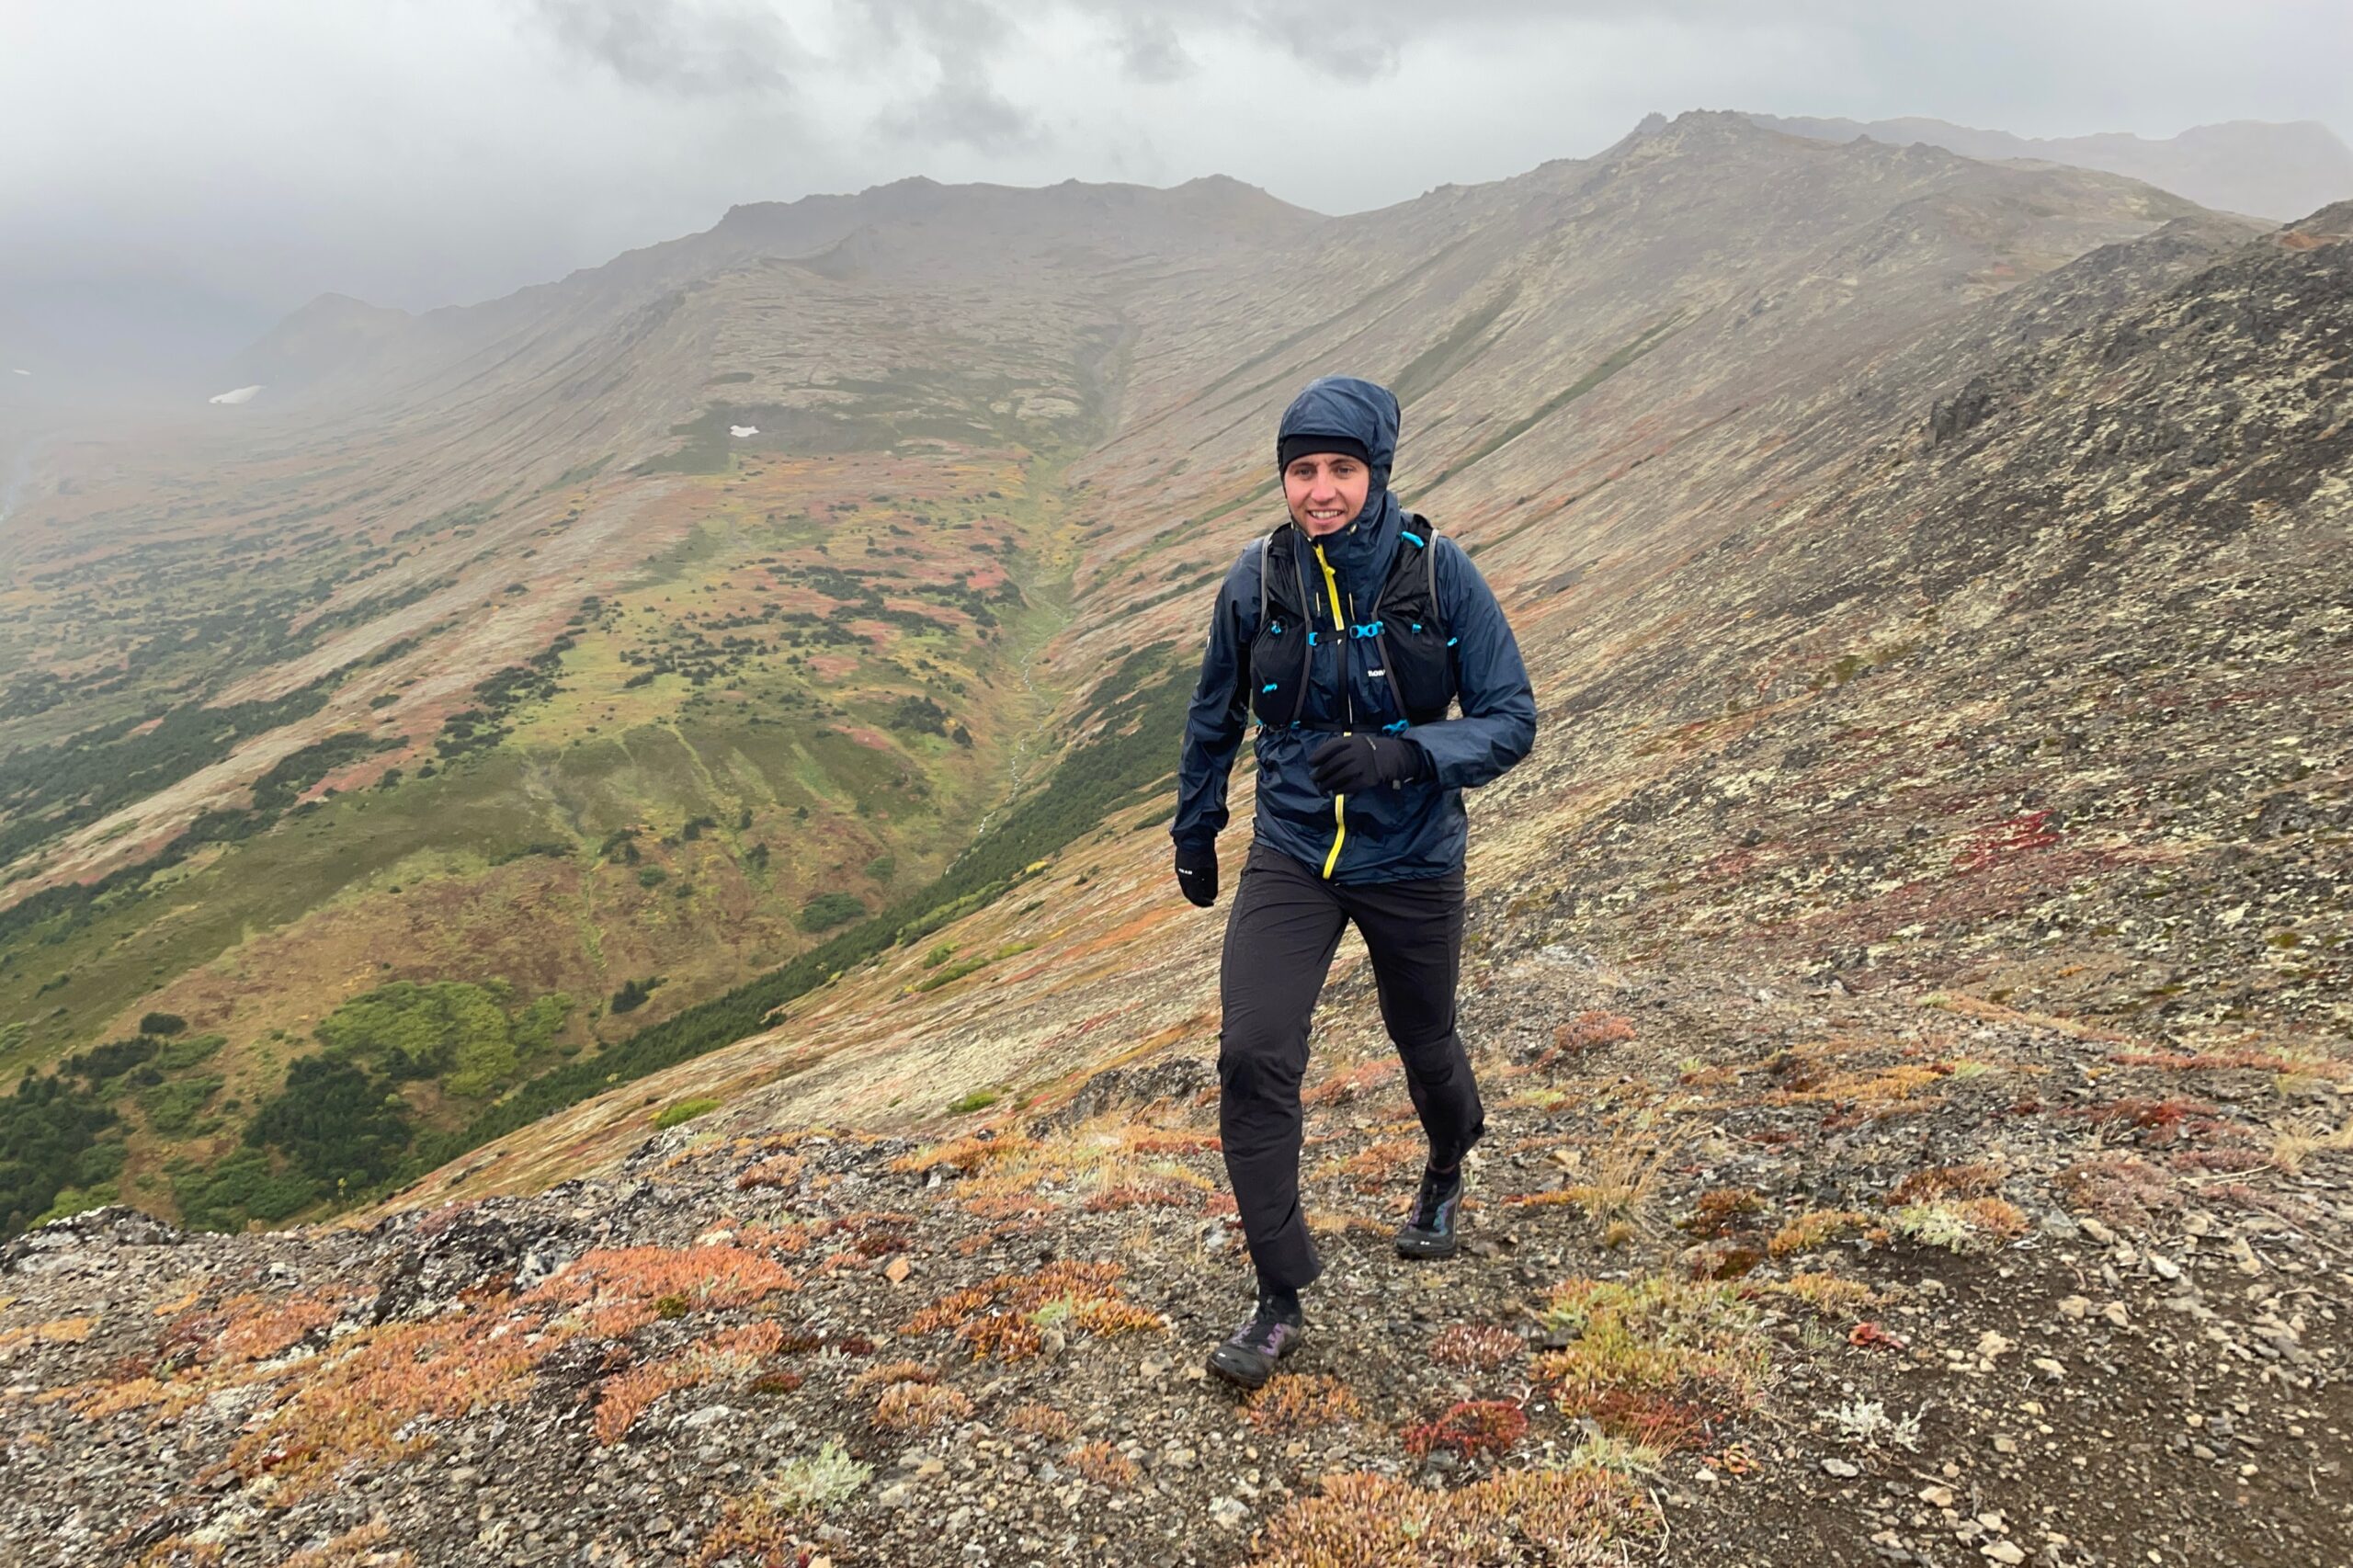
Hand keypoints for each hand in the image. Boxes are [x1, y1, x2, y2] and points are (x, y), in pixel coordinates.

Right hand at [1173, 843, 1218, 907]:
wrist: (1194, 835)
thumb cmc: (1205, 852)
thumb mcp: (1211, 870)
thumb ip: (1211, 885)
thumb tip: (1212, 897)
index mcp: (1190, 879)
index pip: (1195, 897)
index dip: (1204, 902)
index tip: (1211, 903)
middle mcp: (1182, 876)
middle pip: (1189, 893)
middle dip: (1197, 899)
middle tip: (1206, 900)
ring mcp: (1179, 870)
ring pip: (1186, 886)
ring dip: (1194, 891)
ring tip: (1204, 890)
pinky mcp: (1179, 864)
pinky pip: (1184, 879)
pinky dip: (1192, 883)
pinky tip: (1200, 880)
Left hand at [1309, 733, 1430, 793]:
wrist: (1391, 757)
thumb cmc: (1367, 751)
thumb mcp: (1354, 742)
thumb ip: (1338, 747)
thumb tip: (1317, 761)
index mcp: (1353, 740)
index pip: (1332, 747)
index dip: (1319, 755)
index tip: (1311, 762)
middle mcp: (1359, 751)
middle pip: (1334, 763)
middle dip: (1321, 772)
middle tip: (1314, 778)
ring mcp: (1365, 765)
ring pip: (1341, 776)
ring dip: (1328, 783)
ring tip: (1321, 788)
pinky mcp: (1370, 778)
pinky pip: (1351, 786)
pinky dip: (1340, 789)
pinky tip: (1334, 791)